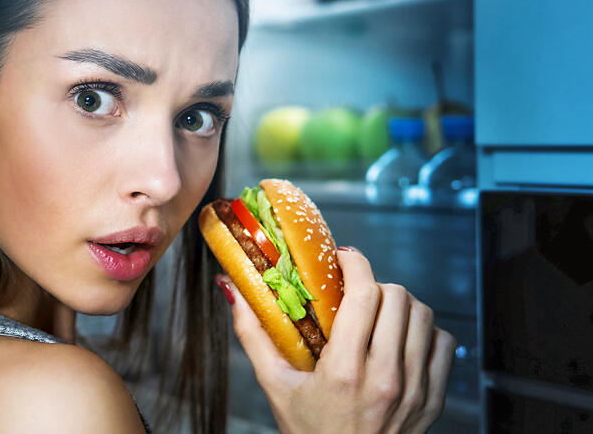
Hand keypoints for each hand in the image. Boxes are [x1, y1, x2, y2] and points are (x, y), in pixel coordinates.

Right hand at [217, 246, 456, 433]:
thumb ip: (253, 334)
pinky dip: (425, 332)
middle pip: (398, 297)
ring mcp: (415, 390)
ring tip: (379, 314)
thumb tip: (231, 289)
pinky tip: (402, 340)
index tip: (344, 259)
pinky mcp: (433, 400)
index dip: (356, 265)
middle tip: (356, 293)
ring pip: (424, 315)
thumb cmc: (308, 432)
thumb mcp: (275, 386)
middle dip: (375, 285)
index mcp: (344, 372)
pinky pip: (443, 344)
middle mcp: (385, 378)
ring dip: (401, 305)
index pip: (364, 295)